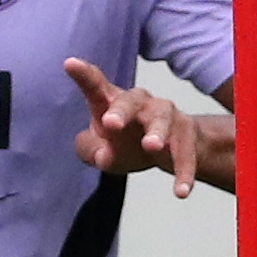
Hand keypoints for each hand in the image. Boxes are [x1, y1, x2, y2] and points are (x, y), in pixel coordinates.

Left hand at [63, 56, 207, 197]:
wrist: (168, 149)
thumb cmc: (124, 142)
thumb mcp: (99, 149)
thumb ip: (89, 150)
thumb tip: (103, 155)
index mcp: (111, 101)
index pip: (95, 86)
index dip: (83, 75)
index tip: (70, 64)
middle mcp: (139, 103)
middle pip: (130, 100)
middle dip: (121, 111)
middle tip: (110, 124)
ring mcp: (165, 115)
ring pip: (163, 118)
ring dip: (158, 132)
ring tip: (152, 147)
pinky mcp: (186, 133)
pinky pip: (185, 152)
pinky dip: (184, 171)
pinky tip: (181, 191)